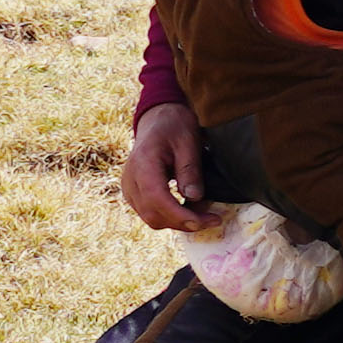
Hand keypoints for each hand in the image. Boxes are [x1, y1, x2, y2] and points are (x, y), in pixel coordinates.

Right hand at [119, 102, 210, 235]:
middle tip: (213, 219)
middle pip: (153, 215)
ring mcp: (129, 187)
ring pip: (150, 218)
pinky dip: (169, 216)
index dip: (181, 216)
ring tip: (204, 215)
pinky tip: (189, 209)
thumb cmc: (174, 126)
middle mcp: (130, 180)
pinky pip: (149, 211)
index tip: (206, 221)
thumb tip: (194, 197)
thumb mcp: (188, 142)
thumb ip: (189, 170)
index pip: (158, 200)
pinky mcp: (133, 192)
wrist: (157, 119)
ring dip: (177, 222)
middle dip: (184, 223)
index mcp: (143, 165)